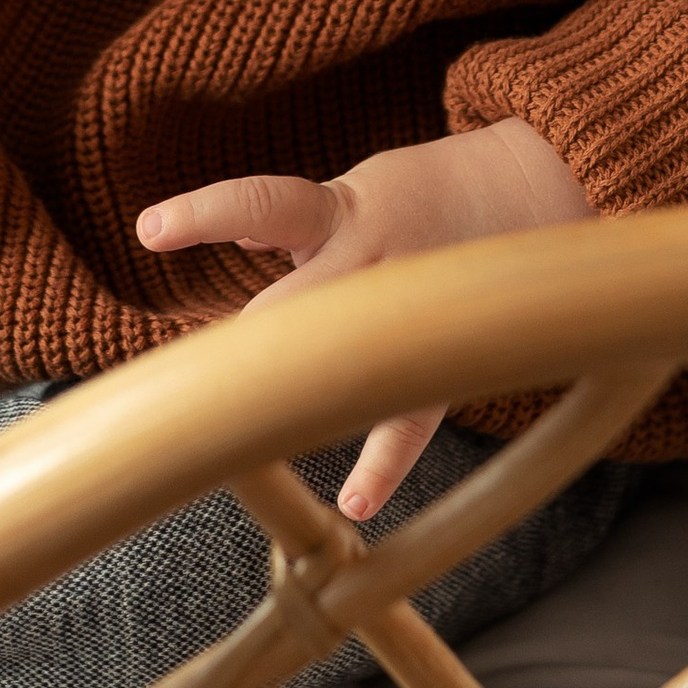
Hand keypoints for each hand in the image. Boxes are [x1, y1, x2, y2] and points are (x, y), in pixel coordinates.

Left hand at [135, 120, 591, 523]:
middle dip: (249, 338)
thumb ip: (295, 222)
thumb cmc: (421, 195)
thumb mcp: (353, 193)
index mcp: (341, 211)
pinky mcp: (447, 349)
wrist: (538, 185)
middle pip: (299, 299)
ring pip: (351, 351)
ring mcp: (414, 303)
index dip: (205, 215)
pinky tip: (353, 503)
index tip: (148, 230)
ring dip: (302, 393)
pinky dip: (384, 461)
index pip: (263, 203)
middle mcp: (374, 256)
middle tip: (193, 381)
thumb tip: (236, 239)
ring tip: (255, 437)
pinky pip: (416, 413)